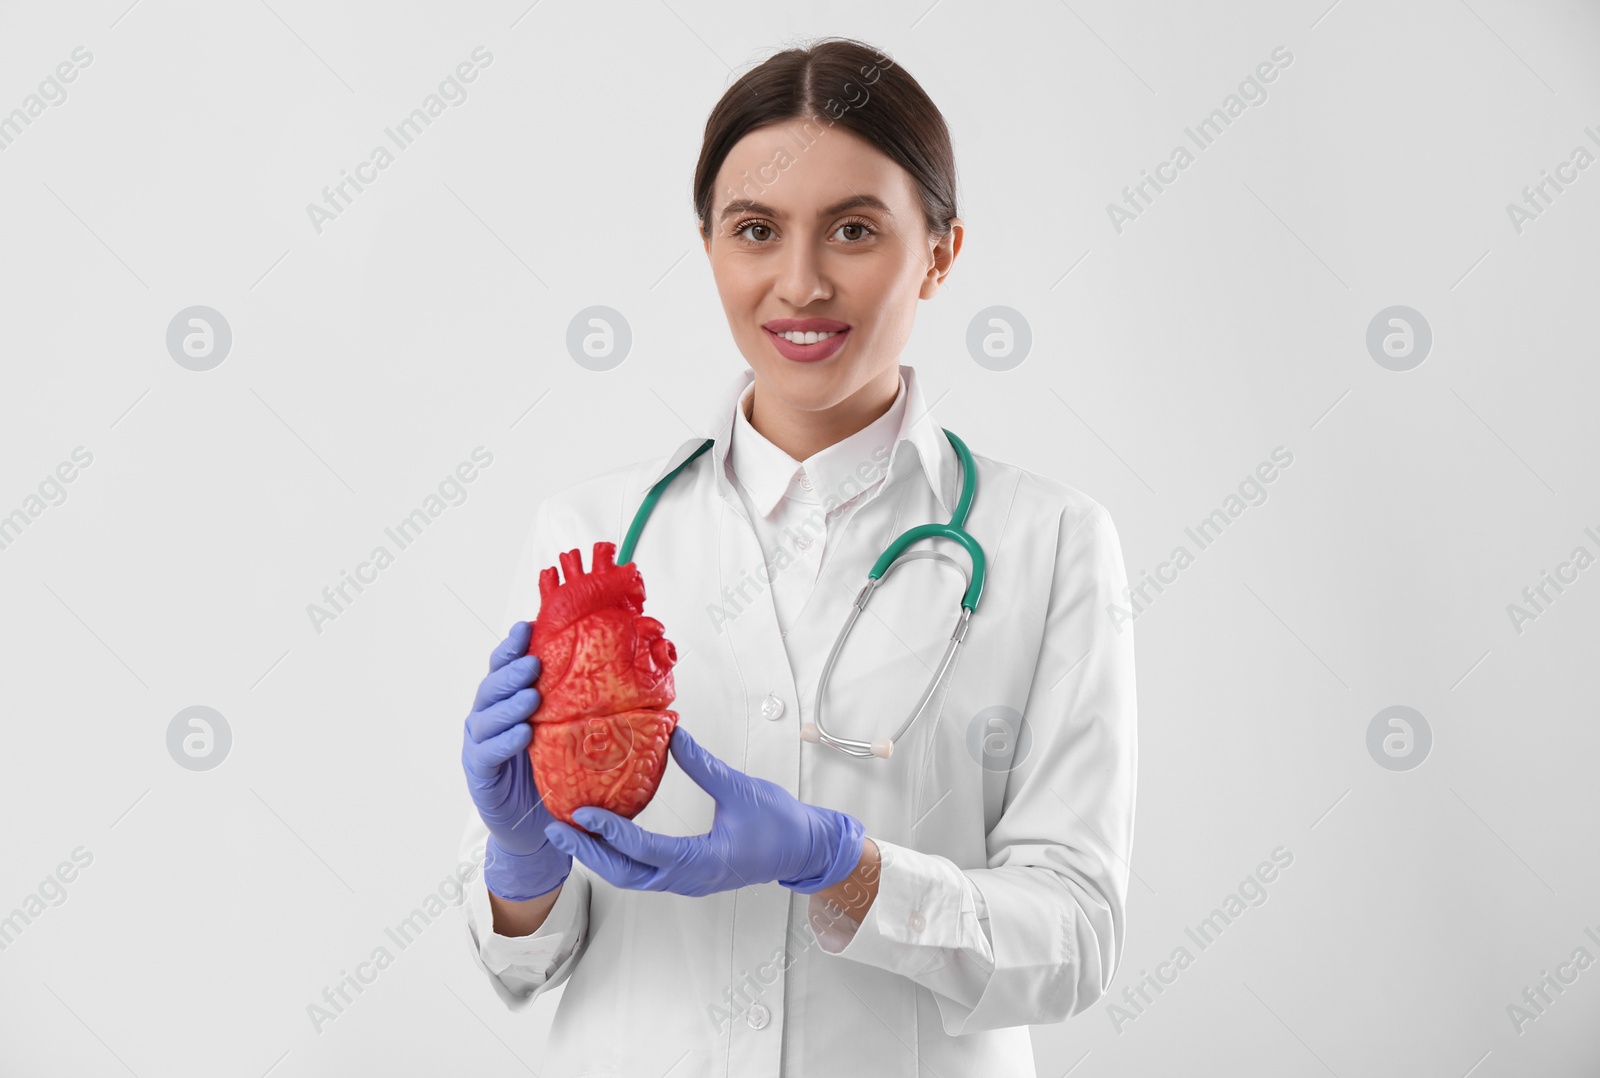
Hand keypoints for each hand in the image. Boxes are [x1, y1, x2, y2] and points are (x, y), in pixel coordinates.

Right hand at [461, 621, 570, 900]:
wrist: (539, 827)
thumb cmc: (556, 775)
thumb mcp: (570, 734)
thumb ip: (582, 706)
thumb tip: (628, 673)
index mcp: (508, 702)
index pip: (505, 667)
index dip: (512, 646)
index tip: (526, 627)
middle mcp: (489, 718)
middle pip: (492, 686)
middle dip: (511, 672)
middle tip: (534, 663)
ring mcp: (480, 745)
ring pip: (487, 716)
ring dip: (509, 704)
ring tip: (531, 695)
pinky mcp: (480, 774)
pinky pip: (488, 753)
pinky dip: (504, 741)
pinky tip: (523, 733)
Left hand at [542, 725, 864, 896]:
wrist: (805, 850)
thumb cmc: (781, 824)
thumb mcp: (740, 788)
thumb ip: (703, 764)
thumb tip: (673, 735)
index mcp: (701, 861)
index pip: (644, 850)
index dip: (610, 832)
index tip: (582, 813)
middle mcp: (688, 879)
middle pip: (625, 873)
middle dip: (588, 852)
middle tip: (557, 828)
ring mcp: (687, 881)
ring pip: (631, 877)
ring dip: (599, 856)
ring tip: (570, 832)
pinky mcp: (688, 875)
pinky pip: (644, 872)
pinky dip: (618, 856)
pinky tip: (603, 837)